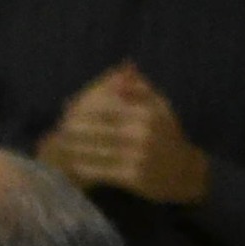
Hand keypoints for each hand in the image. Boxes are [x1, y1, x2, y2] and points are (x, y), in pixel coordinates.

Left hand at [35, 64, 209, 205]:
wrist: (186, 173)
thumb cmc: (168, 136)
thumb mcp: (161, 106)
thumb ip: (141, 87)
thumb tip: (124, 68)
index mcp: (147, 113)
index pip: (107, 106)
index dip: (84, 107)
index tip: (66, 108)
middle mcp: (142, 133)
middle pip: (98, 128)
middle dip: (76, 129)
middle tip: (58, 128)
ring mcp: (138, 157)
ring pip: (98, 150)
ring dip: (76, 149)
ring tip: (59, 146)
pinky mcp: (134, 178)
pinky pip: (103, 171)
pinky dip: (86, 168)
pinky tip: (73, 165)